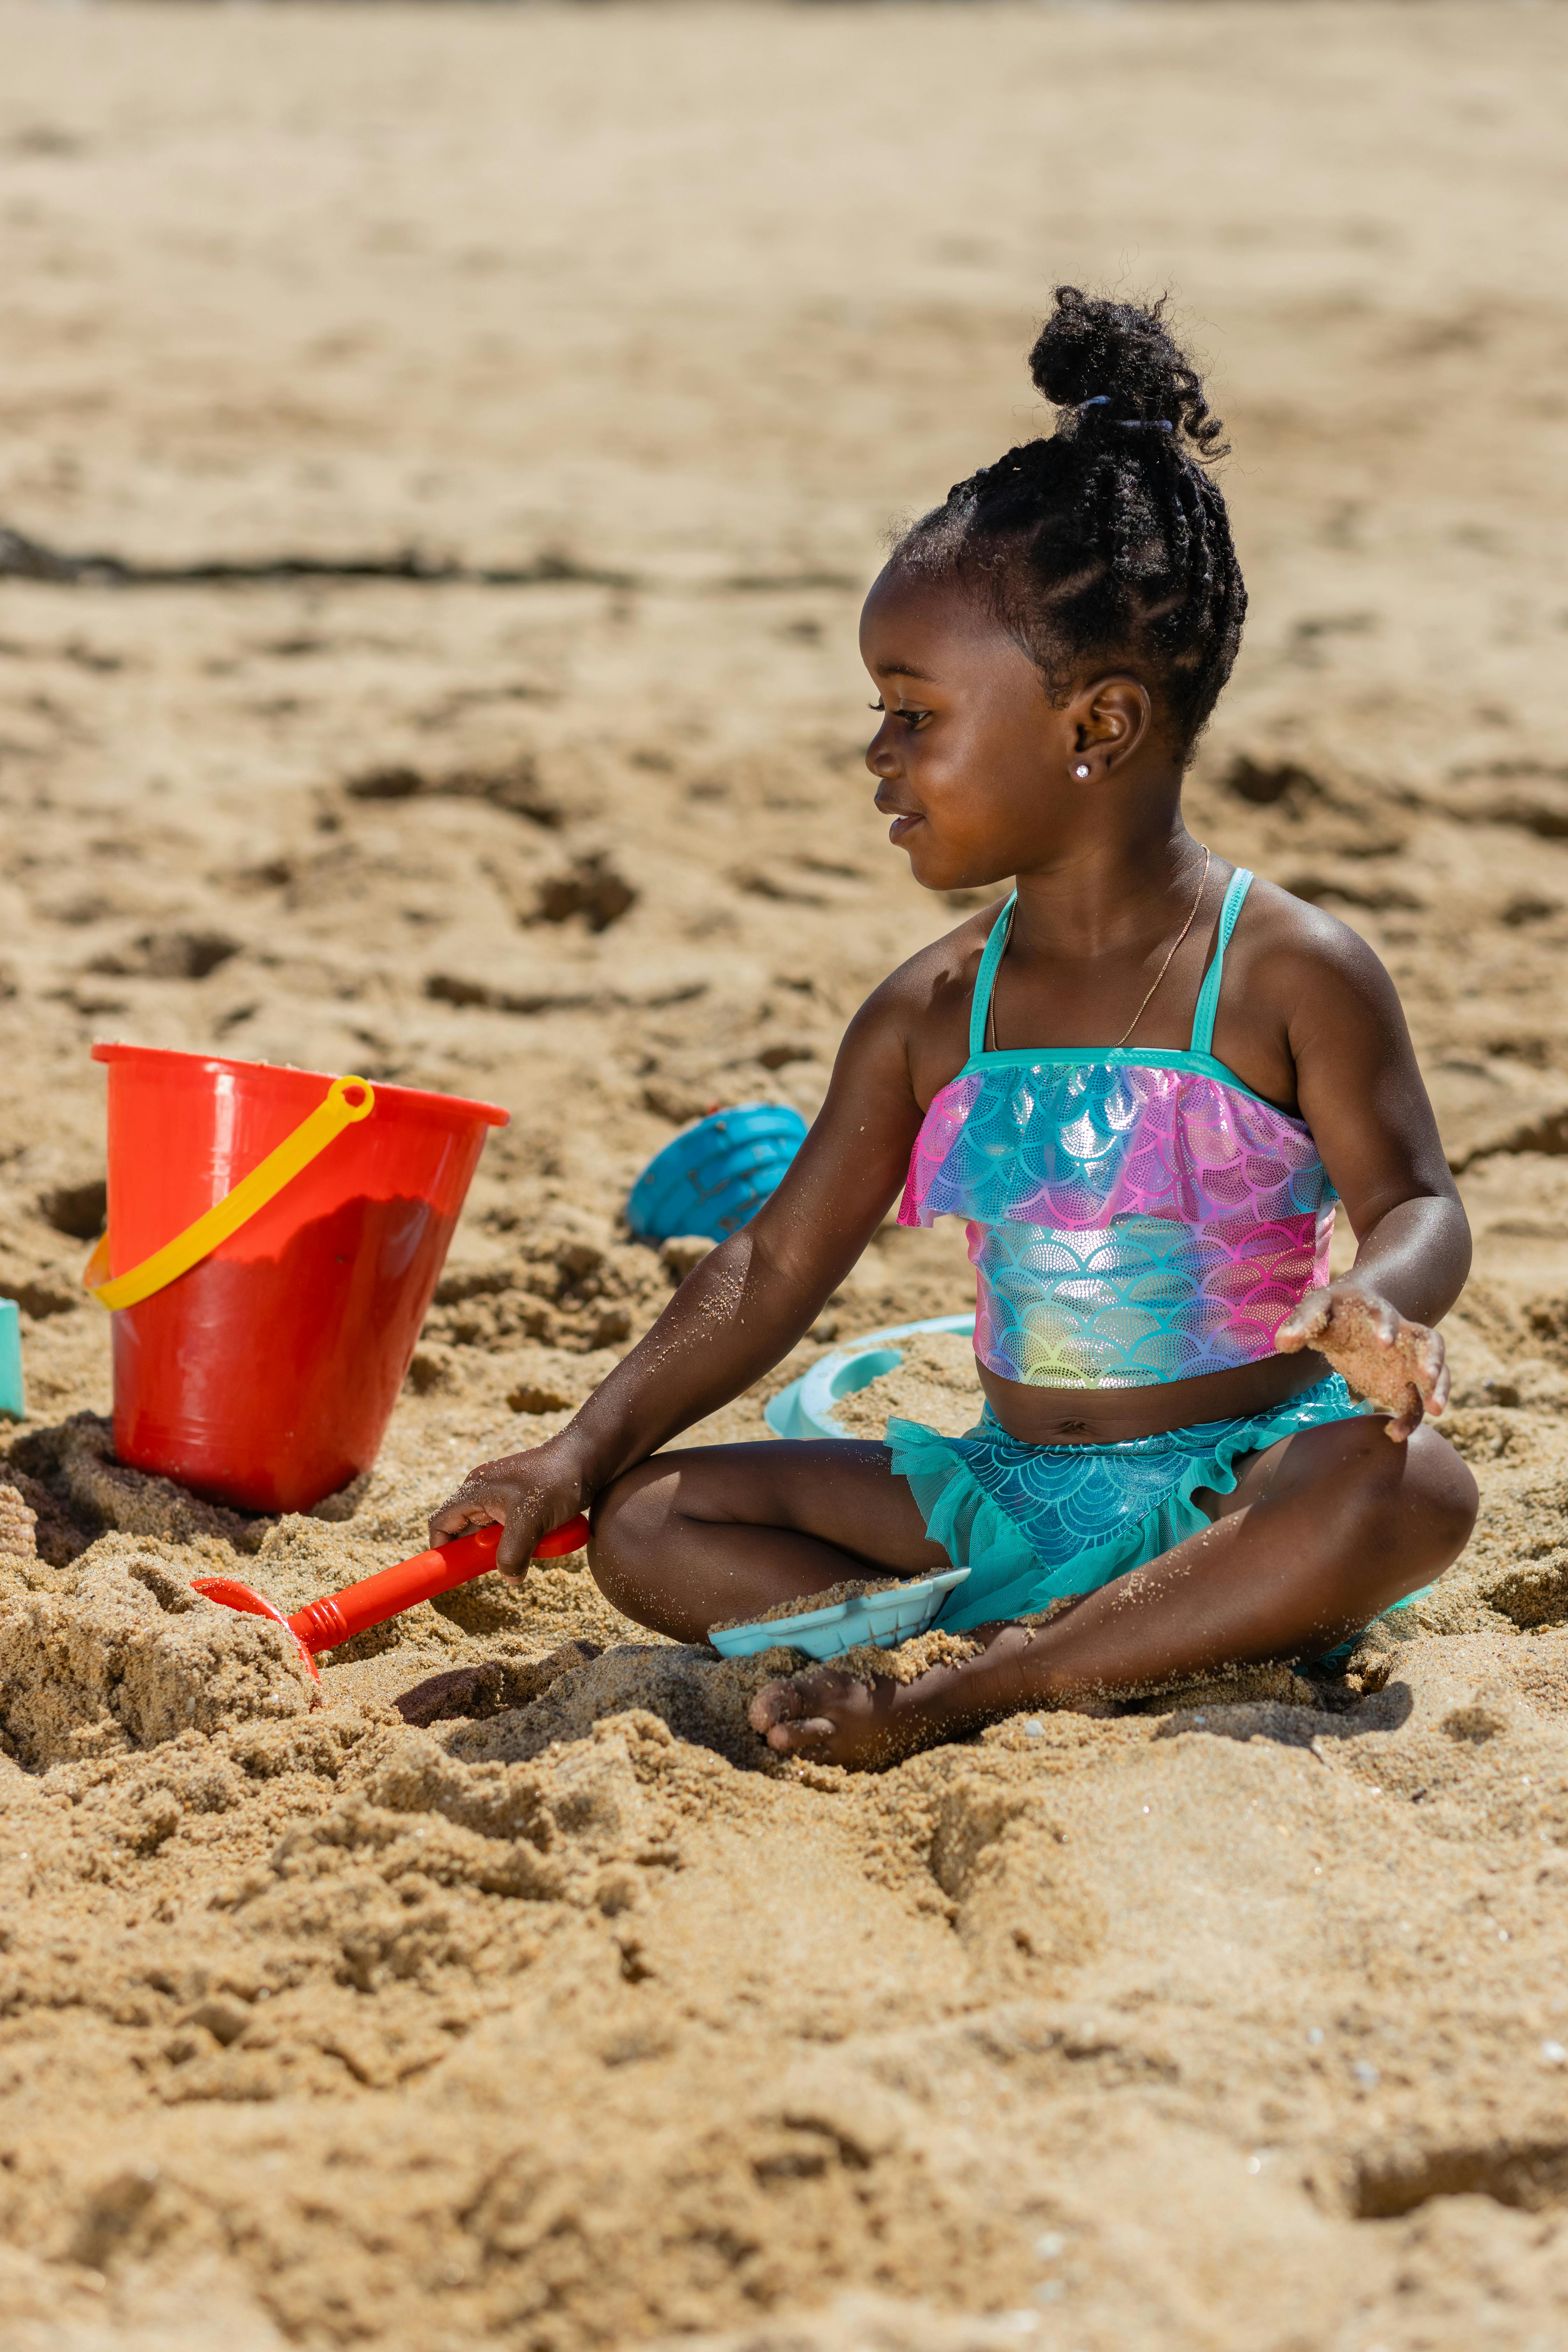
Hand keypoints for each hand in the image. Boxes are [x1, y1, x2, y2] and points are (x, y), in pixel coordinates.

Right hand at [427, 1437, 588, 1579]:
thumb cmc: (558, 1480)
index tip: (456, 1571)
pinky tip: (542, 1538)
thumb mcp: (531, 1520)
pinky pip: (511, 1529)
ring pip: (492, 1534)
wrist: (590, 1458)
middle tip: (501, 1564)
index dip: (443, 1549)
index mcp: (475, 1490)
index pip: (441, 1523)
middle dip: (481, 1552)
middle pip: (466, 1532)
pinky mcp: (521, 1502)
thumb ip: (513, 1553)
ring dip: (506, 1546)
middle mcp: (483, 1492)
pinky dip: (522, 1539)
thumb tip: (509, 1578)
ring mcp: (502, 1496)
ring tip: (530, 1543)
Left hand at [1276, 1282, 1448, 1442]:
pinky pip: (1416, 1401)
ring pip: (1436, 1371)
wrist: (1352, 1314)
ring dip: (1439, 1388)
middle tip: (1427, 1377)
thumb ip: (1300, 1323)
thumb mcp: (1315, 1309)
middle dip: (1432, 1359)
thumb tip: (1283, 1342)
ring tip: (1437, 1410)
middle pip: (1429, 1342)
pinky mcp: (1405, 1383)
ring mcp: (1408, 1359)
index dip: (1387, 1327)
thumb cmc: (1333, 1311)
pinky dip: (1412, 1418)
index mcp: (1376, 1311)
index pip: (1387, 1314)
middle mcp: (1401, 1334)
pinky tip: (1395, 1434)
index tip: (1384, 1343)